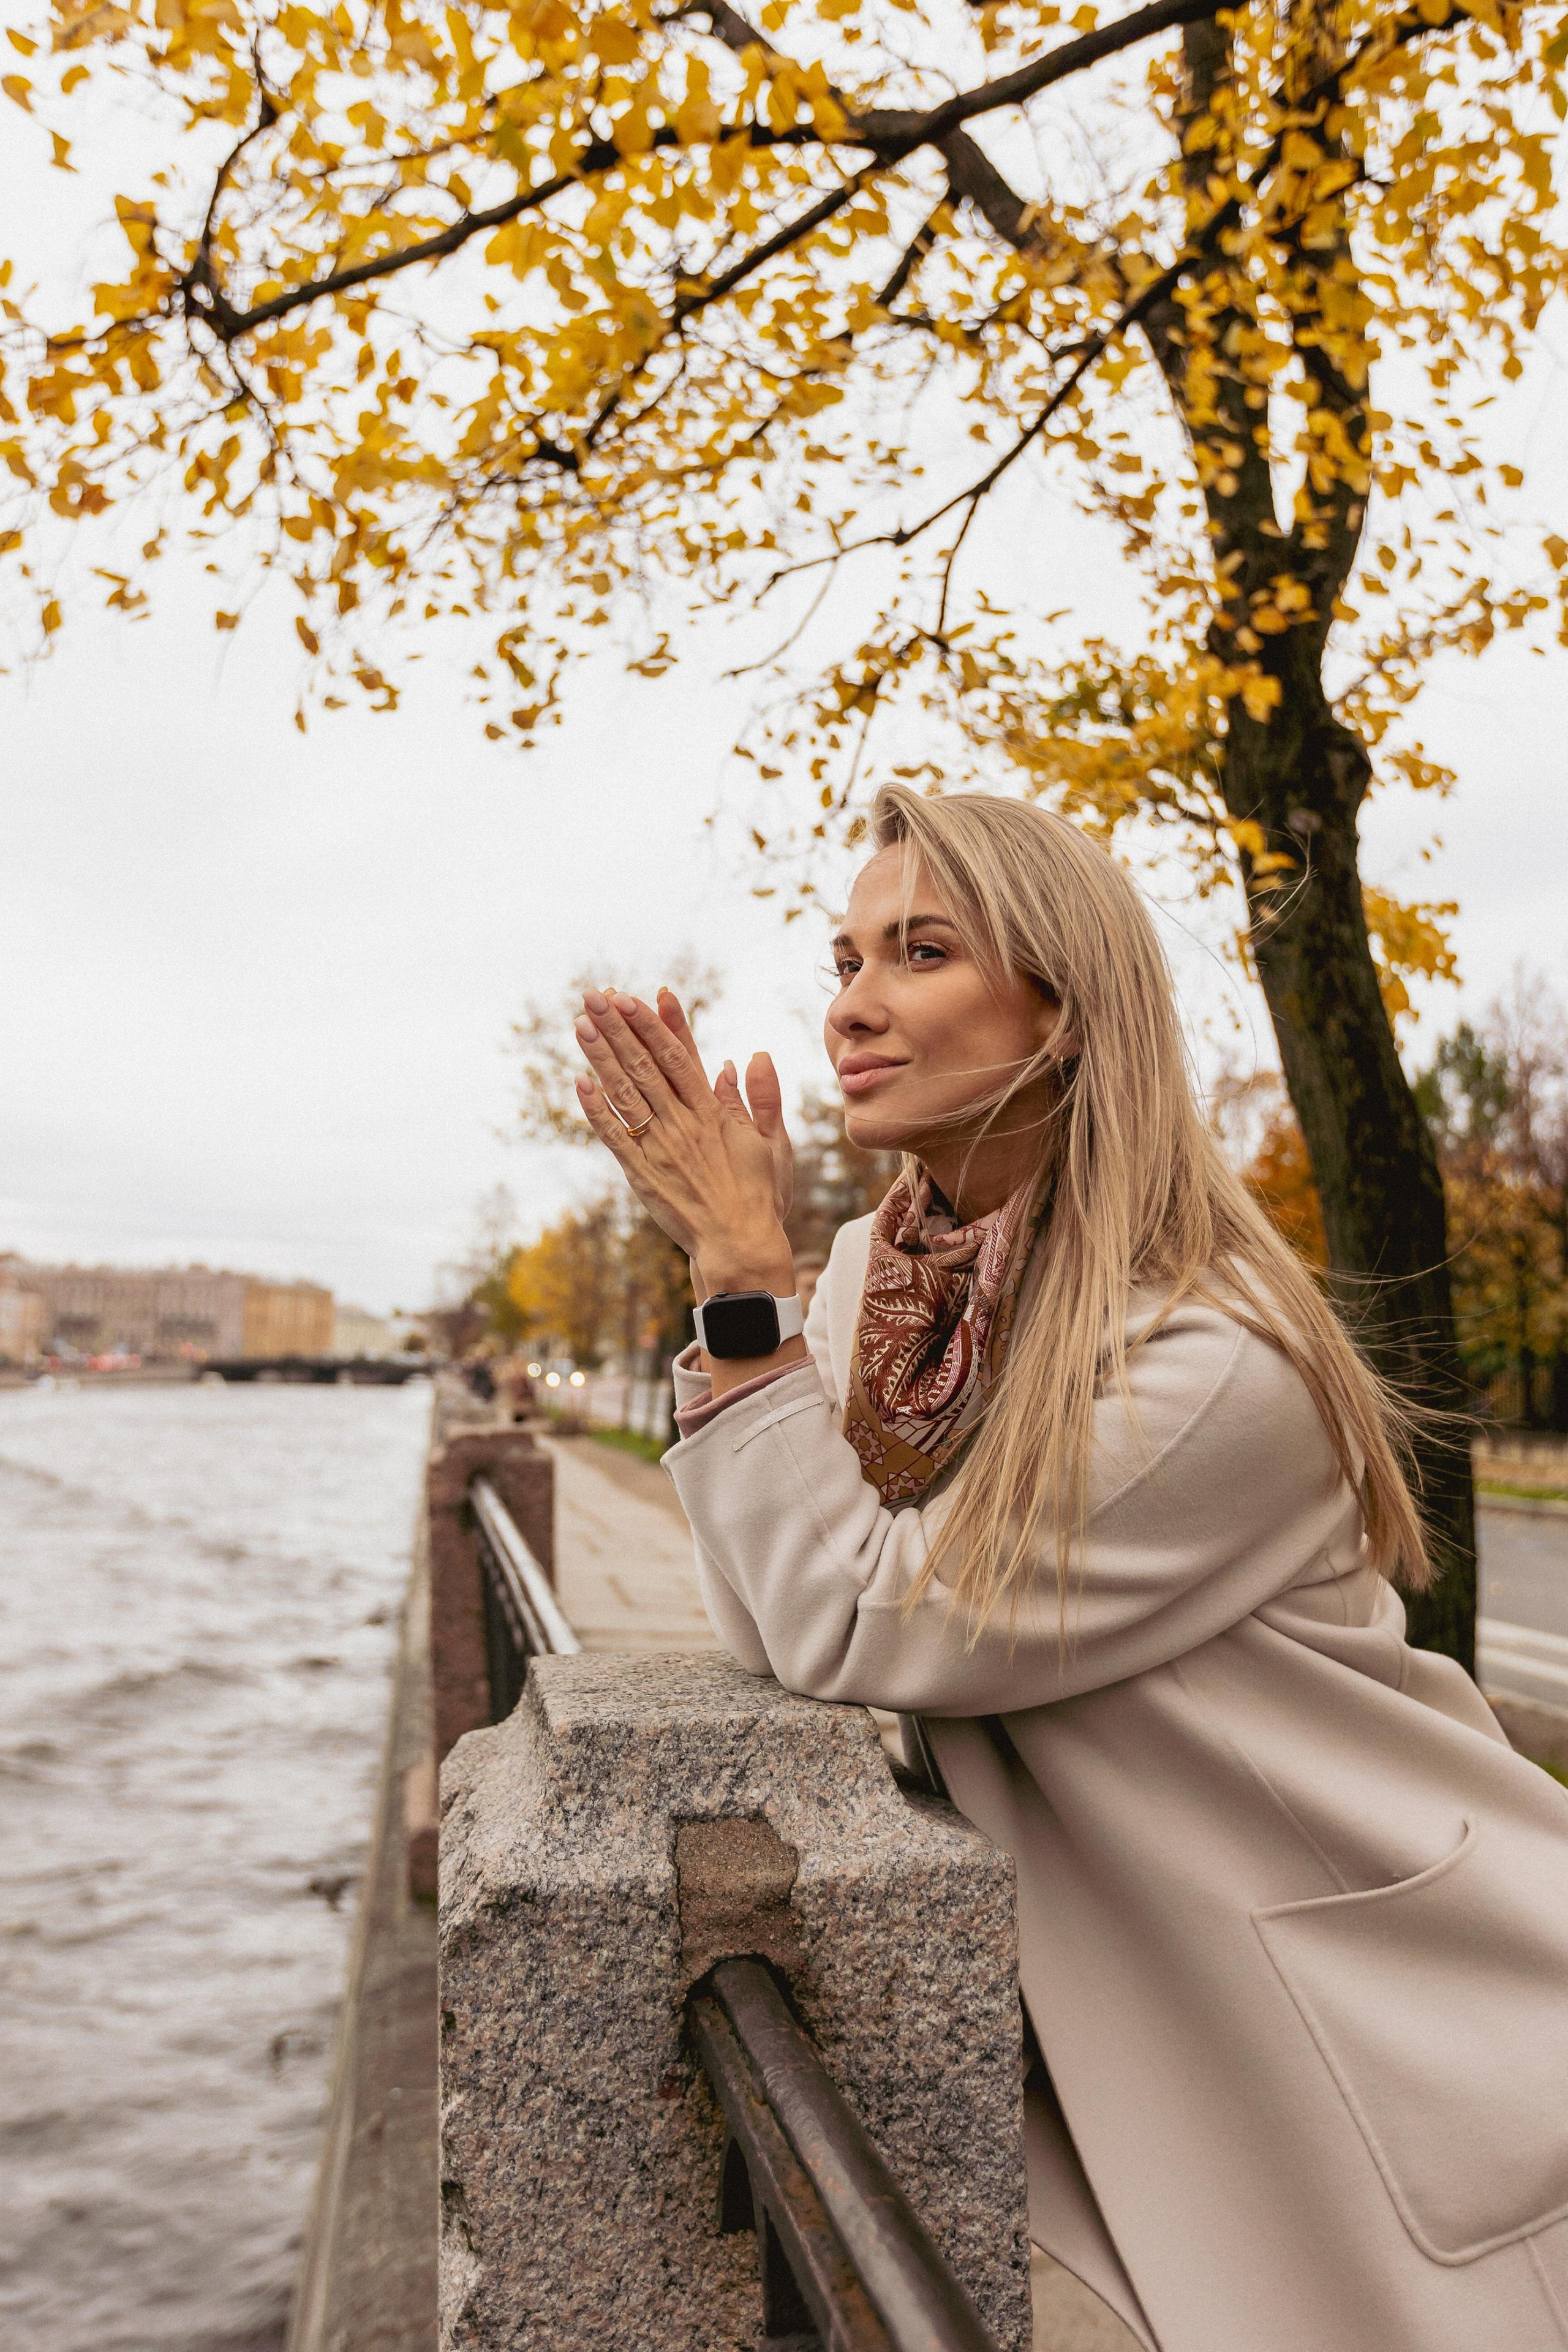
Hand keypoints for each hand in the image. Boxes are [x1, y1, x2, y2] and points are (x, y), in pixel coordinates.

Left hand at [574, 986, 794, 1294]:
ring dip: (601, 1056)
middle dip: (618, 1027)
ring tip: (581, 1023)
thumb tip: (751, 1058)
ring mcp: (660, 1147)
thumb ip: (759, 1099)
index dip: (655, 1024)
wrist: (739, 1244)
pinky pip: (614, 1135)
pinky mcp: (642, 1173)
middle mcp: (683, 1124)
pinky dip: (596, 1108)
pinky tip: (579, 1082)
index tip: (634, 996)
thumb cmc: (758, 1194)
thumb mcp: (769, 1142)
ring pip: (625, 1093)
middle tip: (594, 995)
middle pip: (645, 1065)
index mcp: (713, 1113)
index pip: (679, 1056)